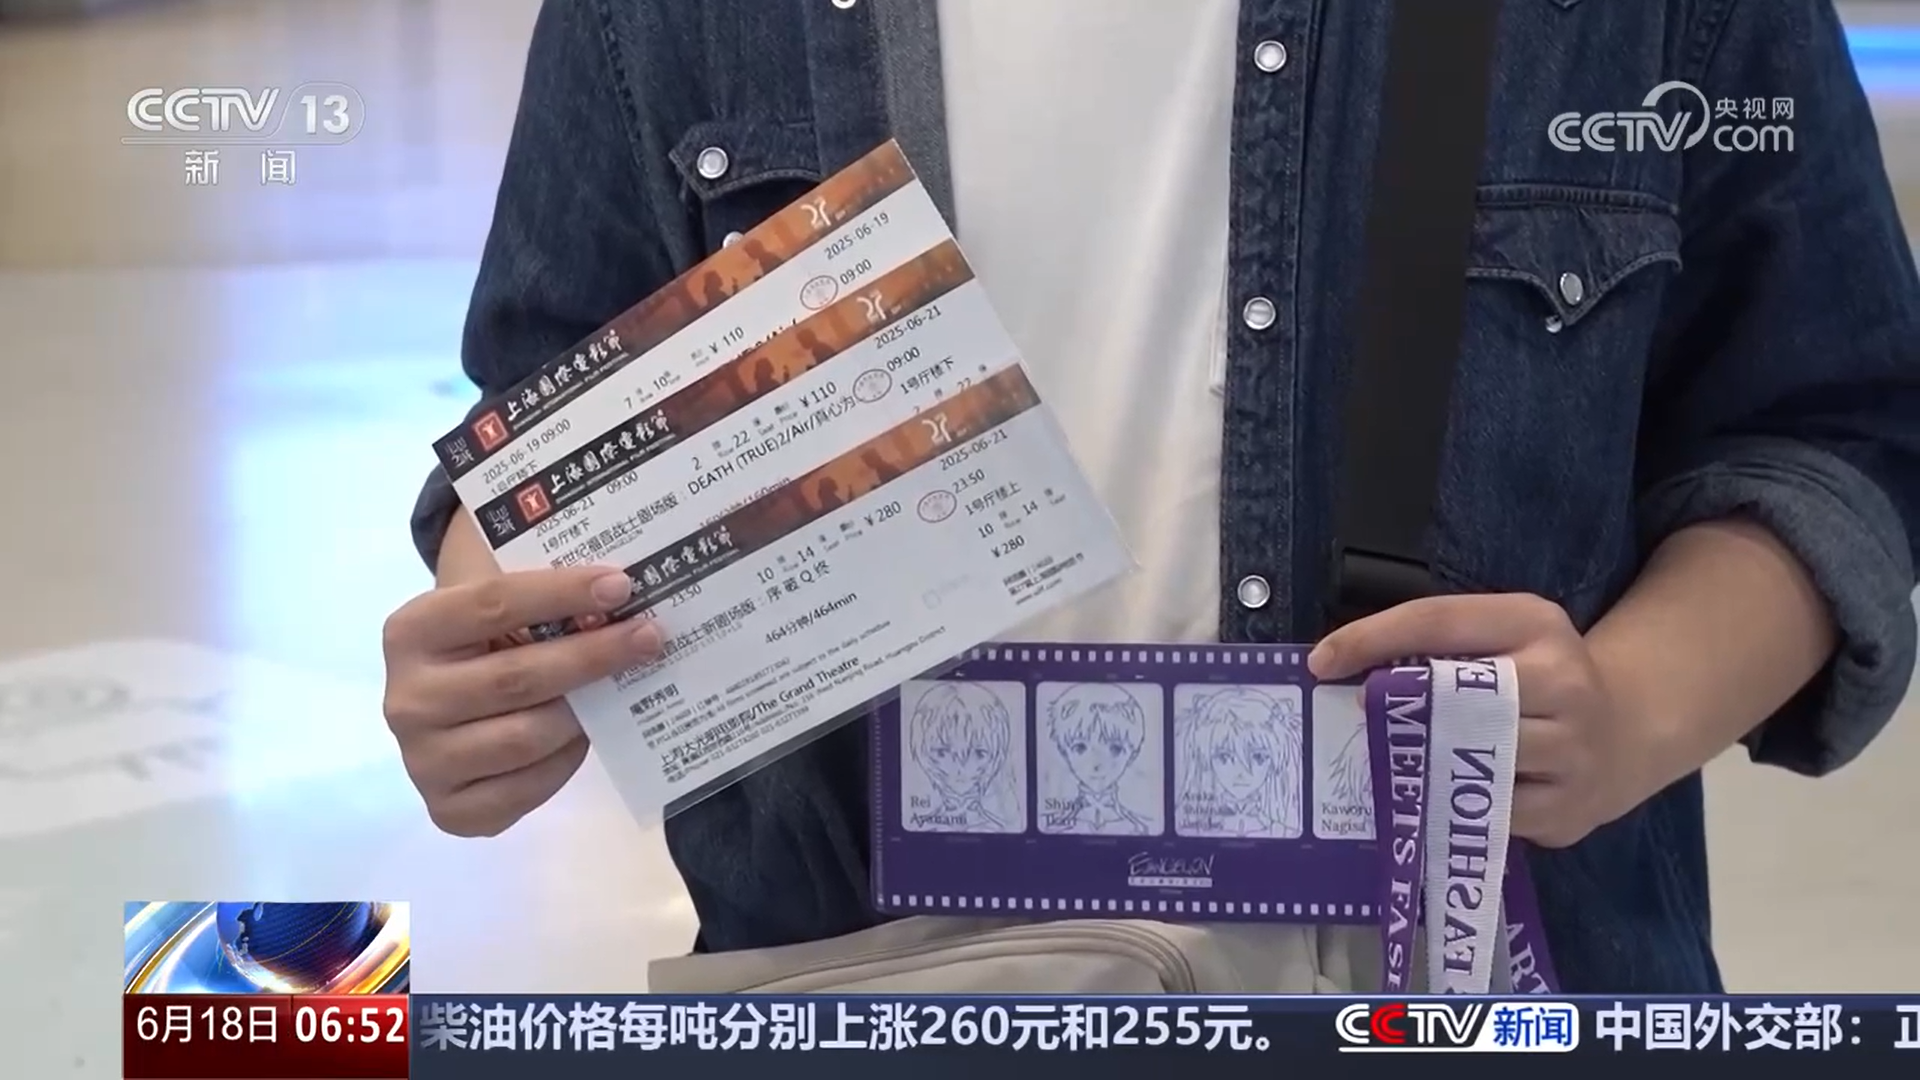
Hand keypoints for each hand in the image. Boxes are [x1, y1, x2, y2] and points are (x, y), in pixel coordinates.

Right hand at [381, 515, 661, 836]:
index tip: (620, 585)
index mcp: (411, 632)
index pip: (492, 604)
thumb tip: (620, 593)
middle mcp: (407, 699)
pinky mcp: (450, 809)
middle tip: (648, 637)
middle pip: (516, 676)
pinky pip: (527, 788)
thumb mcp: (493, 608)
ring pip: (526, 737)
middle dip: (592, 655)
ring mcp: (424, 761)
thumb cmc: (481, 644)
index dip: (561, 593)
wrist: (443, 708)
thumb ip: (539, 595)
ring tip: (619, 689)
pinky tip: (585, 734)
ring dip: (584, 713)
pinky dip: (566, 760)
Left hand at [1307, 593, 1655, 847]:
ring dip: (1420, 767)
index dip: (1373, 639)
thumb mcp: (1505, 631)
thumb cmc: (1541, 673)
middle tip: (1359, 722)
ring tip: (1393, 764)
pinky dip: (1455, 806)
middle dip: (1400, 714)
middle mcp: (1564, 685)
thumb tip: (1343, 665)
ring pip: (1469, 765)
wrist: (1631, 727)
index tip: (1322, 662)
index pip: (1438, 622)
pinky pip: (1488, 816)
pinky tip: (1441, 795)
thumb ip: (1440, 640)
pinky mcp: (1568, 813)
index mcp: (1537, 624)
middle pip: (1455, 700)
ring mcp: (1573, 755)